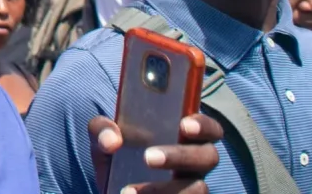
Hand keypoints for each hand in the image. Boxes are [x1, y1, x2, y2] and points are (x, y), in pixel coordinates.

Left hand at [90, 114, 222, 192]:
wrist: (112, 190)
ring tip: (129, 191)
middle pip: (208, 157)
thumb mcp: (103, 139)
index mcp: (184, 138)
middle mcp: (195, 163)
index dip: (203, 125)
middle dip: (179, 156)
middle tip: (148, 157)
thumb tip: (112, 141)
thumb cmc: (116, 157)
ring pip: (198, 189)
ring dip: (164, 190)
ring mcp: (192, 188)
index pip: (209, 128)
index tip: (184, 125)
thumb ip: (102, 129)